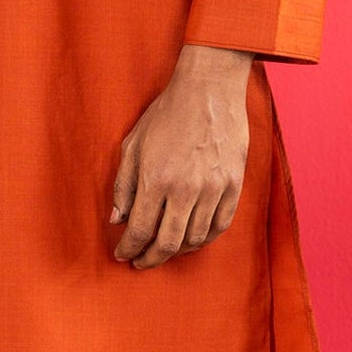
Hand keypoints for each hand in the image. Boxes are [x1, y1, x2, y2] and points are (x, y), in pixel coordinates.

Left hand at [110, 44, 253, 268]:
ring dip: (176, 251)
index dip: (128, 248)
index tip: (122, 254)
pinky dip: (204, 239)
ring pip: (195, 239)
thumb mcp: (133, 144)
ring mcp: (213, 189)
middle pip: (167, 243)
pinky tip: (191, 239)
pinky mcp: (233, 185)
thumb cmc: (167, 113)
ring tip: (164, 249)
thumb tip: (117, 219)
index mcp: (156, 179)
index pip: (140, 230)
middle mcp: (186, 189)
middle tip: (140, 261)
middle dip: (150, 258)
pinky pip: (219, 226)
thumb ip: (123, 185)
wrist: (208, 90)